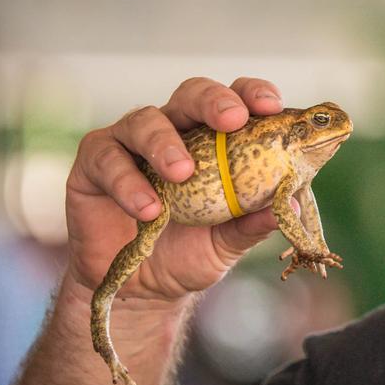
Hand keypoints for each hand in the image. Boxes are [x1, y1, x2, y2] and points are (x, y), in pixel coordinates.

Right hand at [65, 76, 290, 302]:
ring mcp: (130, 144)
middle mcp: (174, 130)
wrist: (141, 290)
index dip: (254, 94)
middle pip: (192, 94)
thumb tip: (292, 200)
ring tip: (183, 174)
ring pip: (145, 120)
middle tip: (232, 120)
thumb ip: (255, 222)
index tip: (272, 107)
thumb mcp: (229, 242)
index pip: (237, 101)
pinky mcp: (93, 165)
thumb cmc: (191, 252)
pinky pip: (107, 158)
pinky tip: (149, 209)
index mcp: (215, 140)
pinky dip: (128, 182)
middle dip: (214, 101)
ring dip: (166, 143)